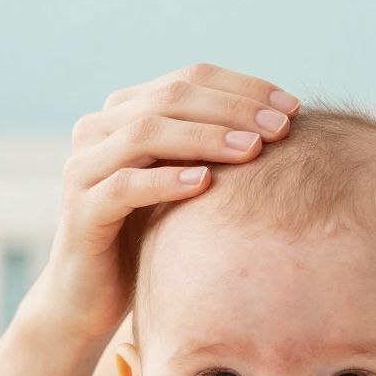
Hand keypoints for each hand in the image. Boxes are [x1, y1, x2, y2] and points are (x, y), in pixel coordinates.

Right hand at [31, 64, 299, 342]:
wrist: (92, 296)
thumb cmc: (149, 236)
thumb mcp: (184, 182)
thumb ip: (212, 148)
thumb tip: (285, 121)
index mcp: (125, 111)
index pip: (190, 79)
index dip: (244, 88)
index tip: (295, 107)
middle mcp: (98, 129)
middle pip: (171, 99)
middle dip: (232, 110)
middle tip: (281, 127)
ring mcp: (84, 168)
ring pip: (146, 134)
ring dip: (205, 138)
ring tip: (253, 149)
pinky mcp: (80, 210)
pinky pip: (124, 186)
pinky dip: (166, 180)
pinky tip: (205, 184)